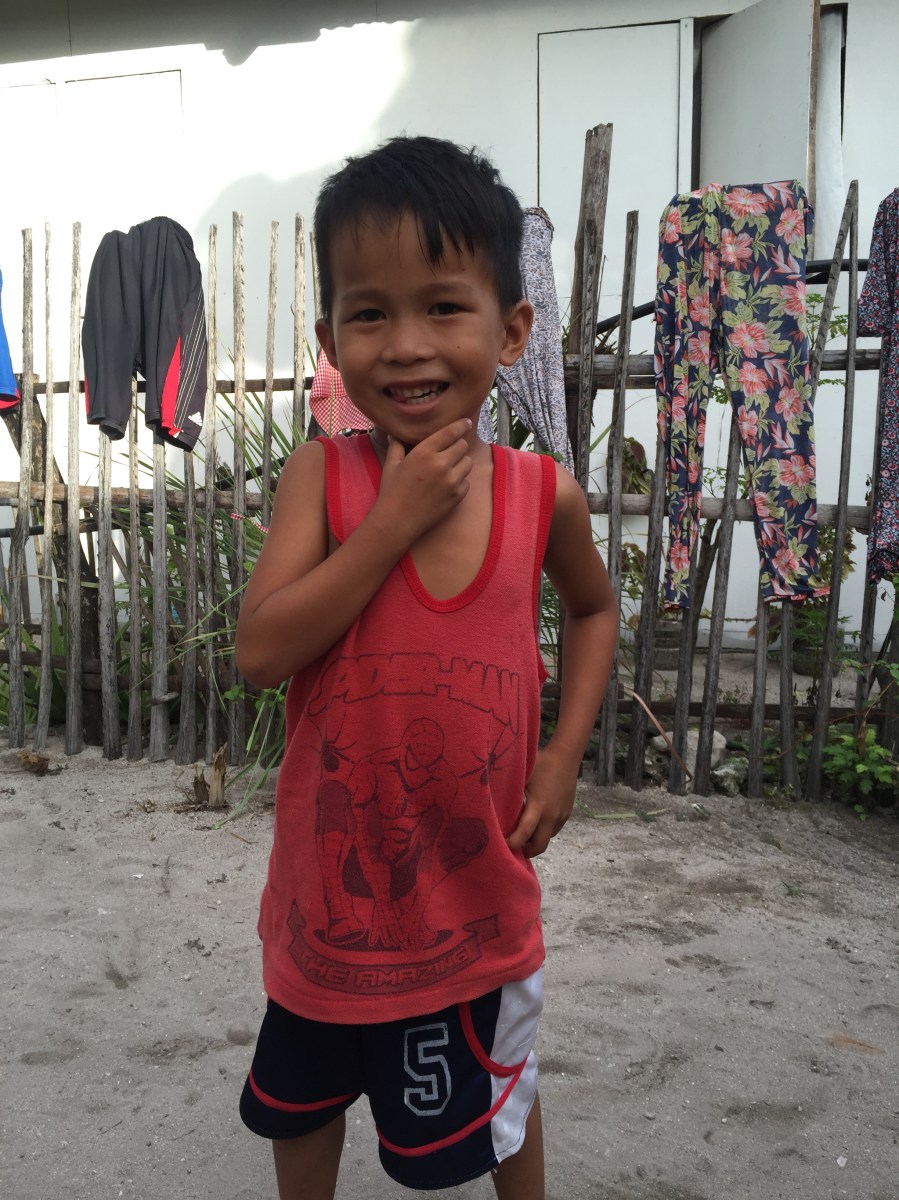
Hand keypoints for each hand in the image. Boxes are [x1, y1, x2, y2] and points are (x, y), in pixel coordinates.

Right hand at [372, 420, 472, 546]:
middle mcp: (441, 464)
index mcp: (424, 452)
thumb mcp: (391, 465)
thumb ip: (396, 445)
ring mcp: (451, 481)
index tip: (466, 422)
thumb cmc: (392, 492)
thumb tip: (395, 433)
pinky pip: (467, 481)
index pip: (451, 432)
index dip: (461, 425)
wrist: (397, 521)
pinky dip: (460, 481)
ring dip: (460, 463)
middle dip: (457, 446)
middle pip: (462, 445)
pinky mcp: (457, 496)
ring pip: (468, 462)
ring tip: (448, 469)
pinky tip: (446, 485)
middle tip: (450, 451)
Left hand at [507, 746, 578, 858]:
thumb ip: (510, 792)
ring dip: (536, 840)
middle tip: (513, 848)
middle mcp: (551, 815)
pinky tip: (535, 822)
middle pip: (540, 846)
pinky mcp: (567, 813)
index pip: (524, 833)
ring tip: (523, 834)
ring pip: (548, 838)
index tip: (501, 844)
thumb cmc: (541, 763)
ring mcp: (561, 815)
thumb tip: (491, 802)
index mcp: (538, 806)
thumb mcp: (522, 776)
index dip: (512, 843)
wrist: (566, 756)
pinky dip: (544, 831)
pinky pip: (554, 829)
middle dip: (526, 851)